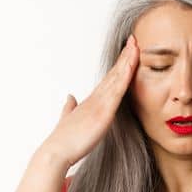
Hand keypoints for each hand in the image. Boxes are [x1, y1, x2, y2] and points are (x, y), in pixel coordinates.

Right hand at [35, 33, 139, 167]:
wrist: (56, 152)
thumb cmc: (63, 141)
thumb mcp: (68, 120)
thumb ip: (69, 108)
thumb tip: (70, 98)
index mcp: (90, 101)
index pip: (107, 79)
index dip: (117, 65)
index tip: (125, 52)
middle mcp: (95, 98)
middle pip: (113, 73)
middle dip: (124, 56)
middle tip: (133, 40)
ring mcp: (99, 104)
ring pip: (117, 77)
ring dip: (127, 60)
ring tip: (135, 45)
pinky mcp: (104, 112)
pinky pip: (118, 90)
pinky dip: (125, 76)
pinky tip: (131, 65)